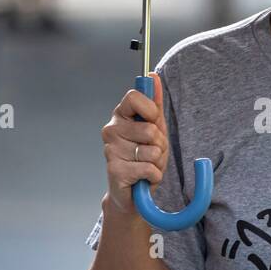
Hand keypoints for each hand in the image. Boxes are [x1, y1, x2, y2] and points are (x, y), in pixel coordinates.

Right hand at [101, 73, 168, 212]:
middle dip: (160, 144)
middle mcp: (111, 130)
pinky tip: (144, 177)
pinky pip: (149, 168)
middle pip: (150, 128)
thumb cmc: (143, 158)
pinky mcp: (115, 170)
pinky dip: (154, 175)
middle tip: (152, 152)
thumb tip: (153, 76)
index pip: (134, 97)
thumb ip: (154, 103)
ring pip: (152, 151)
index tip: (154, 121)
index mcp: (120, 116)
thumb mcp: (155, 128)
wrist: (133, 193)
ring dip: (157, 162)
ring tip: (147, 165)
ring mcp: (111, 150)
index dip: (151, 110)